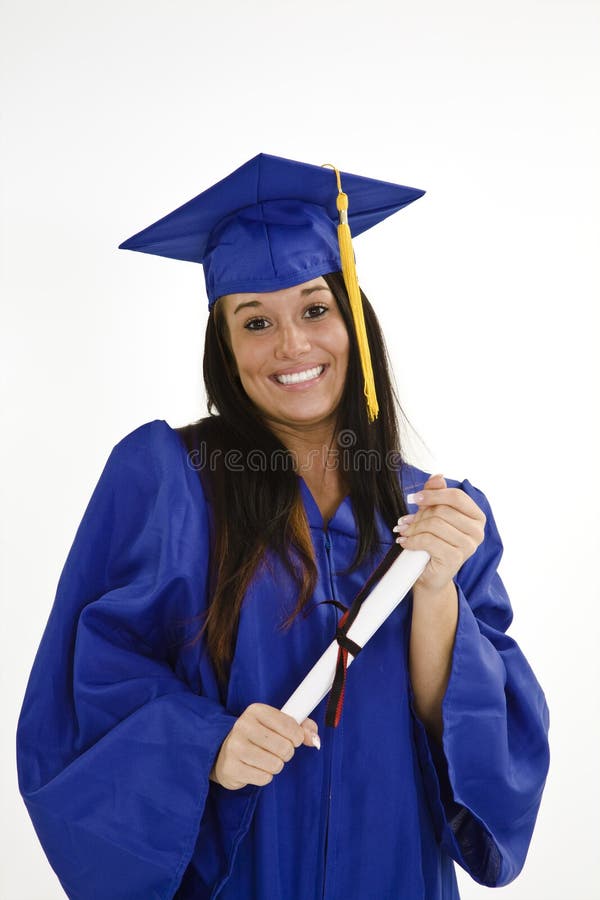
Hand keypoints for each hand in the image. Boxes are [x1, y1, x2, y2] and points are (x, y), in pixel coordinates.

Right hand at [209, 703, 319, 790]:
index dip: (298, 736)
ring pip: (276, 764)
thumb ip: (301, 727)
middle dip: (286, 752)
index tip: (293, 739)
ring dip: (276, 765)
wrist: (223, 751)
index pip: (289, 725)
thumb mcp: (276, 724)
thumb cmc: (256, 736)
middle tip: (277, 751)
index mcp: (256, 711)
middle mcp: (243, 726)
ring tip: (265, 759)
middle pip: (285, 747)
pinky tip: (255, 767)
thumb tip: (315, 739)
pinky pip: (264, 778)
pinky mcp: (231, 768)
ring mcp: (235, 747)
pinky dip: (265, 776)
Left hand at [393, 474, 485, 593]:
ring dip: (413, 527)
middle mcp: (477, 531)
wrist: (430, 575)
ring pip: (435, 524)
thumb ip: (436, 495)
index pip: (457, 496)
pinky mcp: (455, 558)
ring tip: (404, 531)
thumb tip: (438, 477)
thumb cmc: (433, 542)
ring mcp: (468, 546)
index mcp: (476, 517)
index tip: (414, 498)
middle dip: (419, 514)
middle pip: (443, 510)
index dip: (433, 494)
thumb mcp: (433, 515)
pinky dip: (412, 540)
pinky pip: (428, 540)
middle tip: (405, 521)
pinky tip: (405, 542)